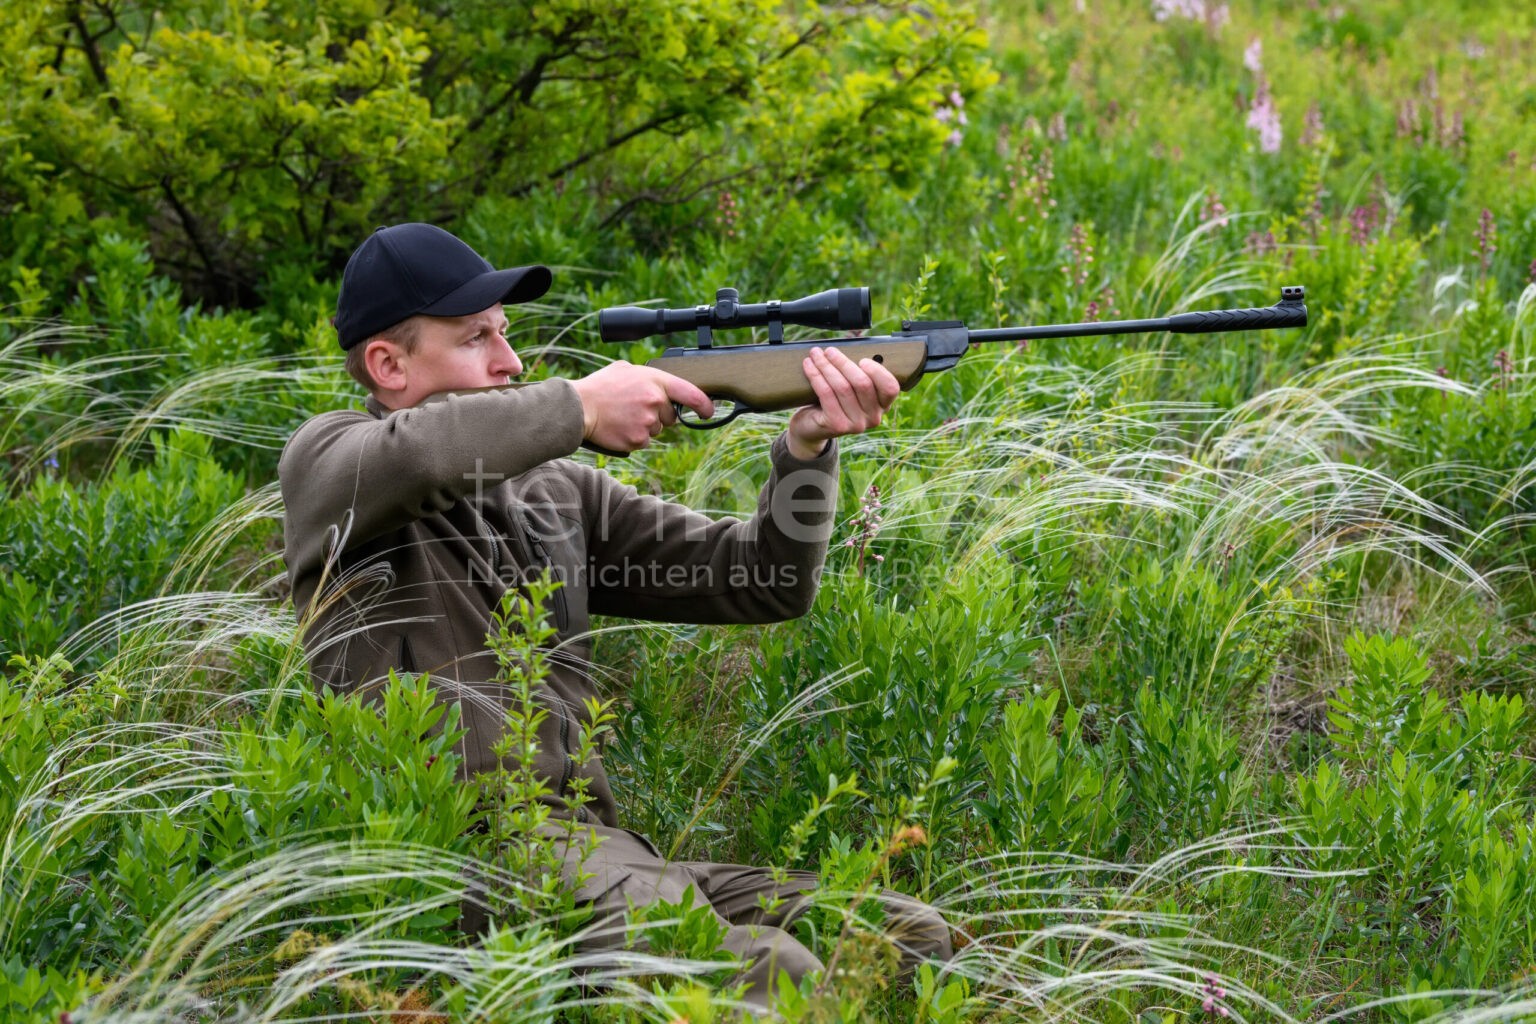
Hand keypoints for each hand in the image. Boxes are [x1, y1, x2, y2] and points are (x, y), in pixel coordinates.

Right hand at [571, 361, 713, 452]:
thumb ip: (647, 376)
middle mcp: (655, 402)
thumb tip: (659, 385)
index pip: (691, 394)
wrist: (579, 407)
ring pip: (657, 430)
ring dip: (645, 426)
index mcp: (655, 381)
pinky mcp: (638, 440)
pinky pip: (644, 441)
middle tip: (636, 408)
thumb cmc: (600, 387)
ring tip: (623, 416)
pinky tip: (620, 427)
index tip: (708, 411)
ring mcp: (648, 422)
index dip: (704, 405)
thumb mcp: (625, 369)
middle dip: (659, 415)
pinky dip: (634, 437)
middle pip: (670, 416)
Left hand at [785, 346, 901, 459]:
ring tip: (815, 354)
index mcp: (882, 405)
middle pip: (862, 383)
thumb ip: (857, 374)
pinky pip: (826, 393)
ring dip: (826, 366)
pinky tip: (808, 365)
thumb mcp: (851, 390)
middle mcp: (873, 417)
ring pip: (842, 386)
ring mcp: (856, 424)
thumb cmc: (834, 402)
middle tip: (829, 350)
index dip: (877, 371)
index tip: (861, 359)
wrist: (812, 428)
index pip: (890, 387)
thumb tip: (851, 346)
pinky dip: (816, 375)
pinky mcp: (837, 425)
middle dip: (843, 362)